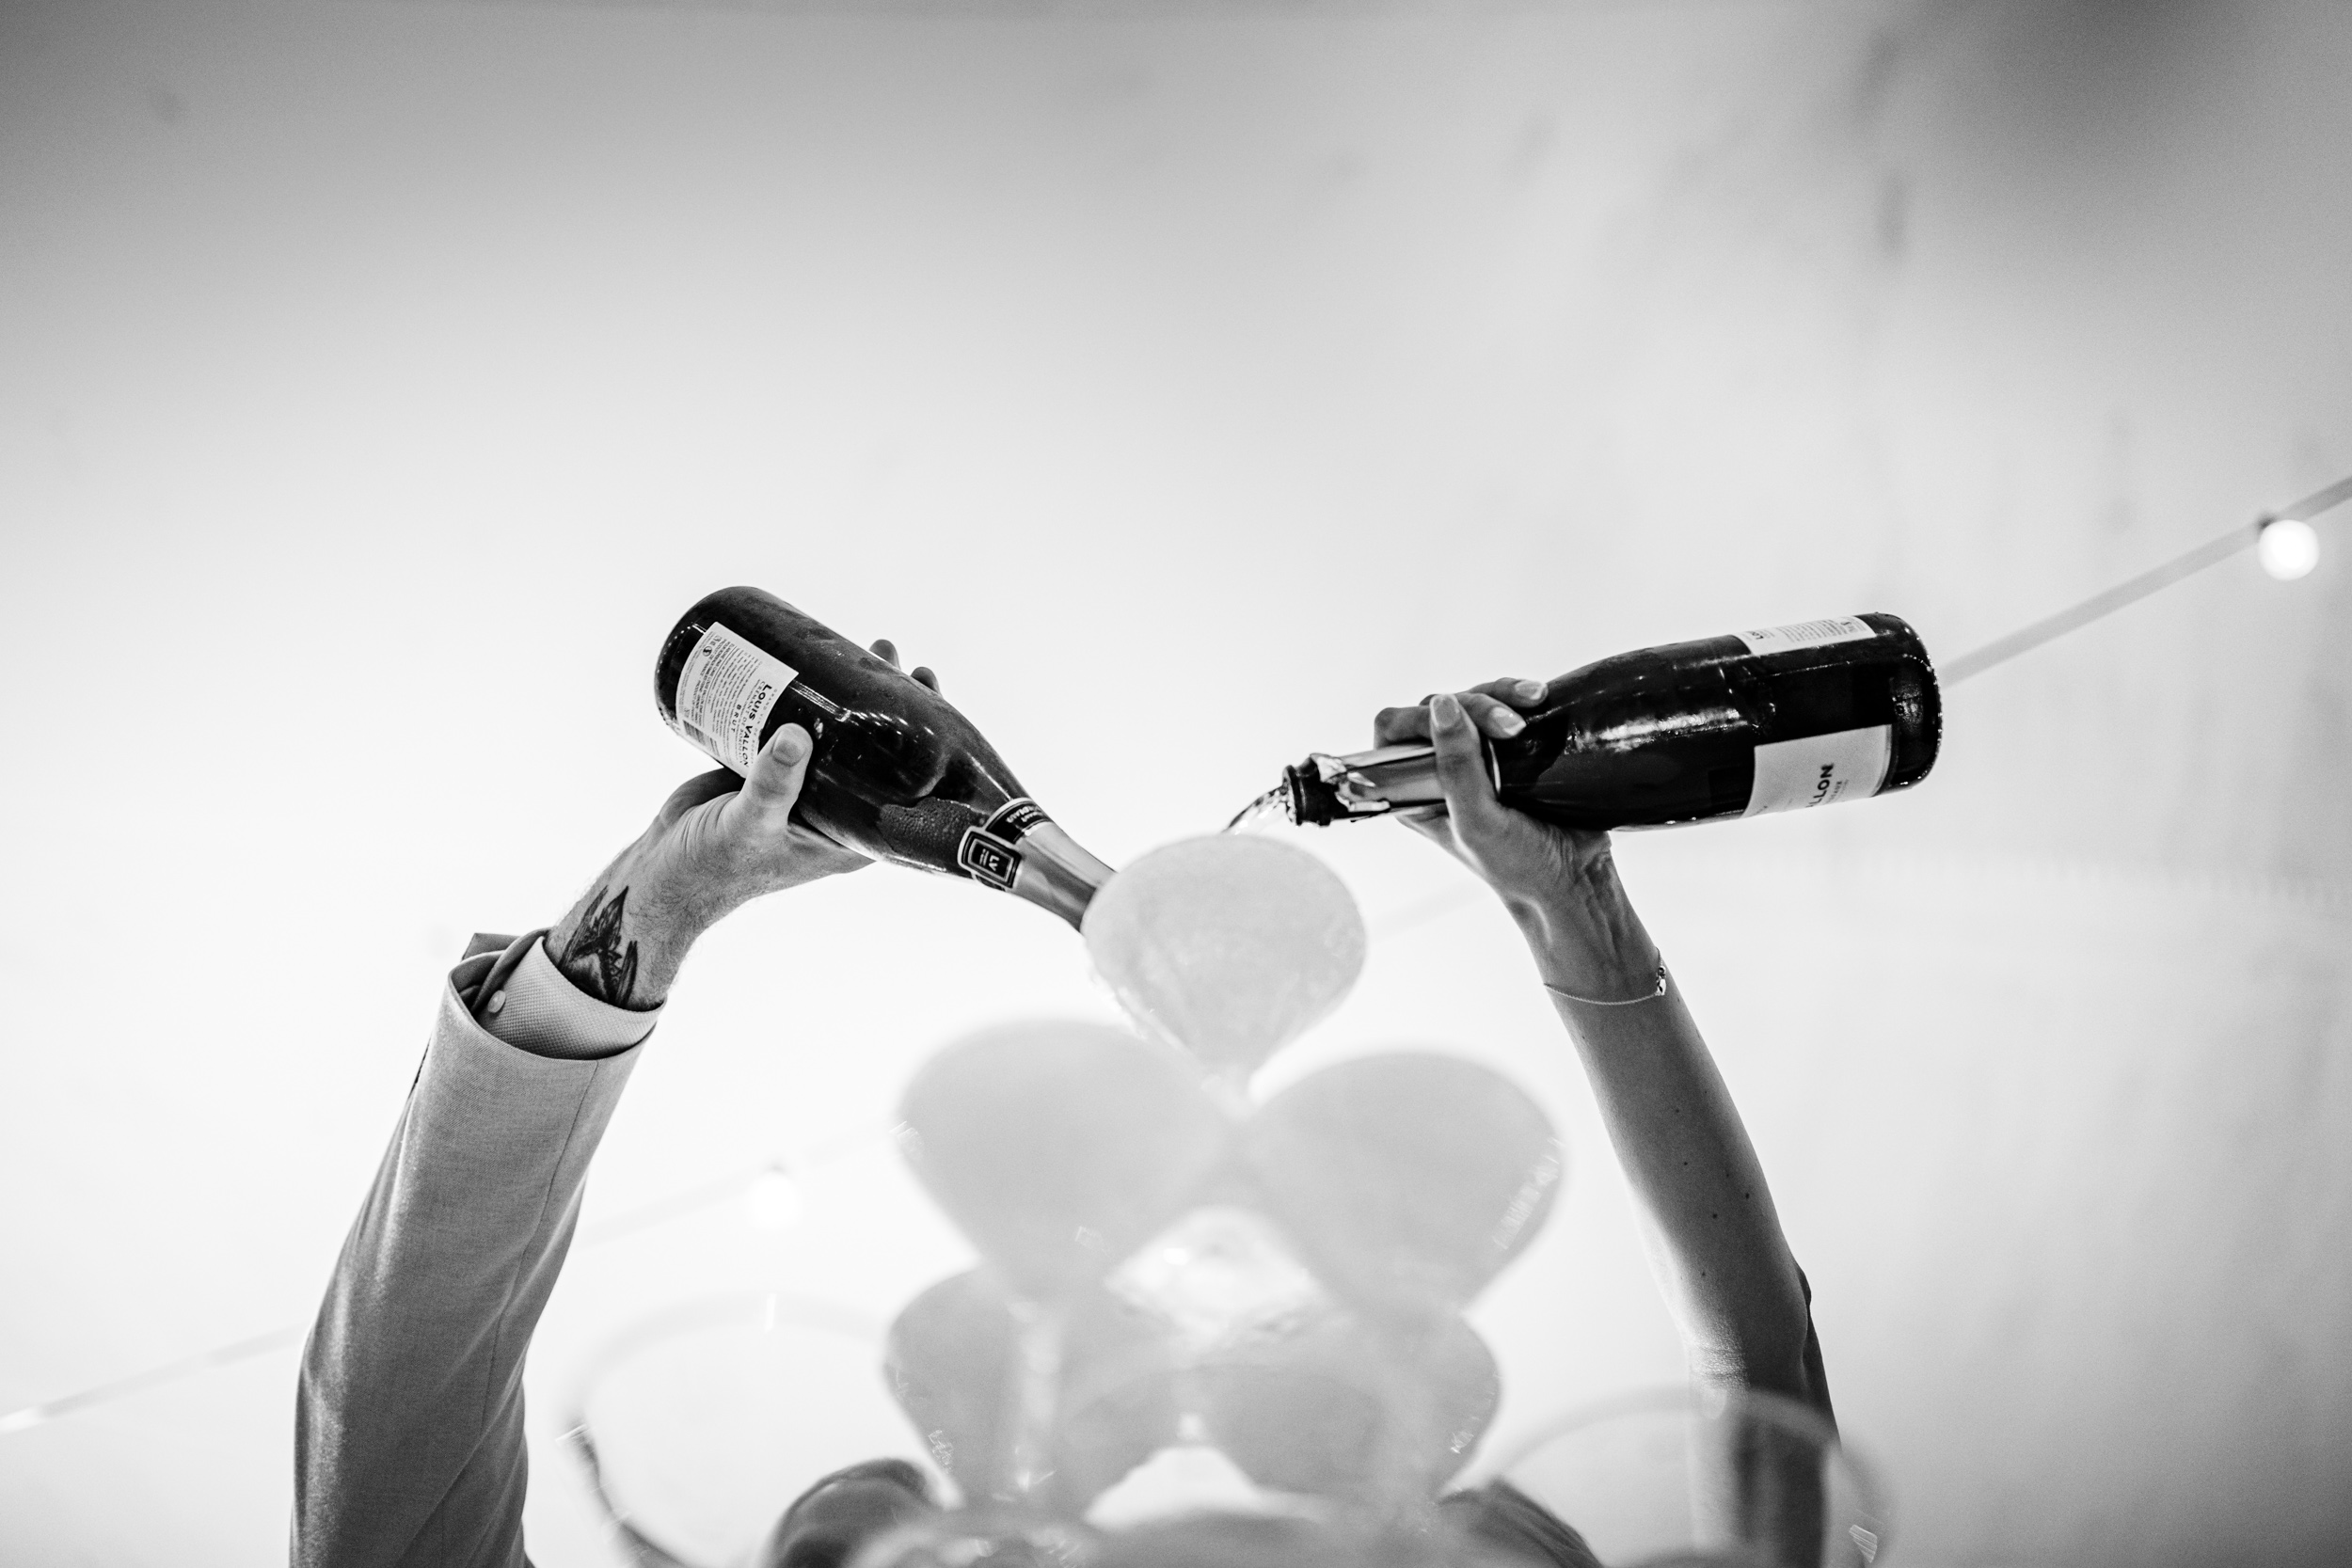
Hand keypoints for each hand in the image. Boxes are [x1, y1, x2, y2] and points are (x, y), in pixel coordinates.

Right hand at [545, 641, 941, 1007]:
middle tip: (887, 654)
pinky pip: (794, 730)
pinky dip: (801, 700)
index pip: (904, 786)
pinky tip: (806, 664)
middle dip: (884, 702)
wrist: (663, 873)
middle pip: (872, 750)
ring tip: (857, 648)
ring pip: (834, 734)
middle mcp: (832, 812)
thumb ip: (772, 785)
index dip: (921, 743)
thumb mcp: (749, 825)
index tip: (927, 692)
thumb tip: (796, 734)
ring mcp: (800, 791)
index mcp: (848, 835)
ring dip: (846, 694)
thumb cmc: (713, 866)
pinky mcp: (766, 774)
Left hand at [1374, 680, 1657, 996]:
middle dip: (1475, 706)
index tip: (1460, 723)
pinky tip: (1541, 698)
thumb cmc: (1519, 866)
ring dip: (1501, 694)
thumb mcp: (1478, 825)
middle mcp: (1439, 769)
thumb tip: (1443, 706)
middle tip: (1512, 727)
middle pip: (1439, 708)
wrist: (1574, 876)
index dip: (1420, 718)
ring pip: (1473, 700)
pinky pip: (1505, 705)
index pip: (1395, 731)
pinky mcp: (1510, 746)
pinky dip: (1519, 696)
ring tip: (1535, 702)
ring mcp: (1476, 755)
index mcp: (1416, 791)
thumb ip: (1455, 769)